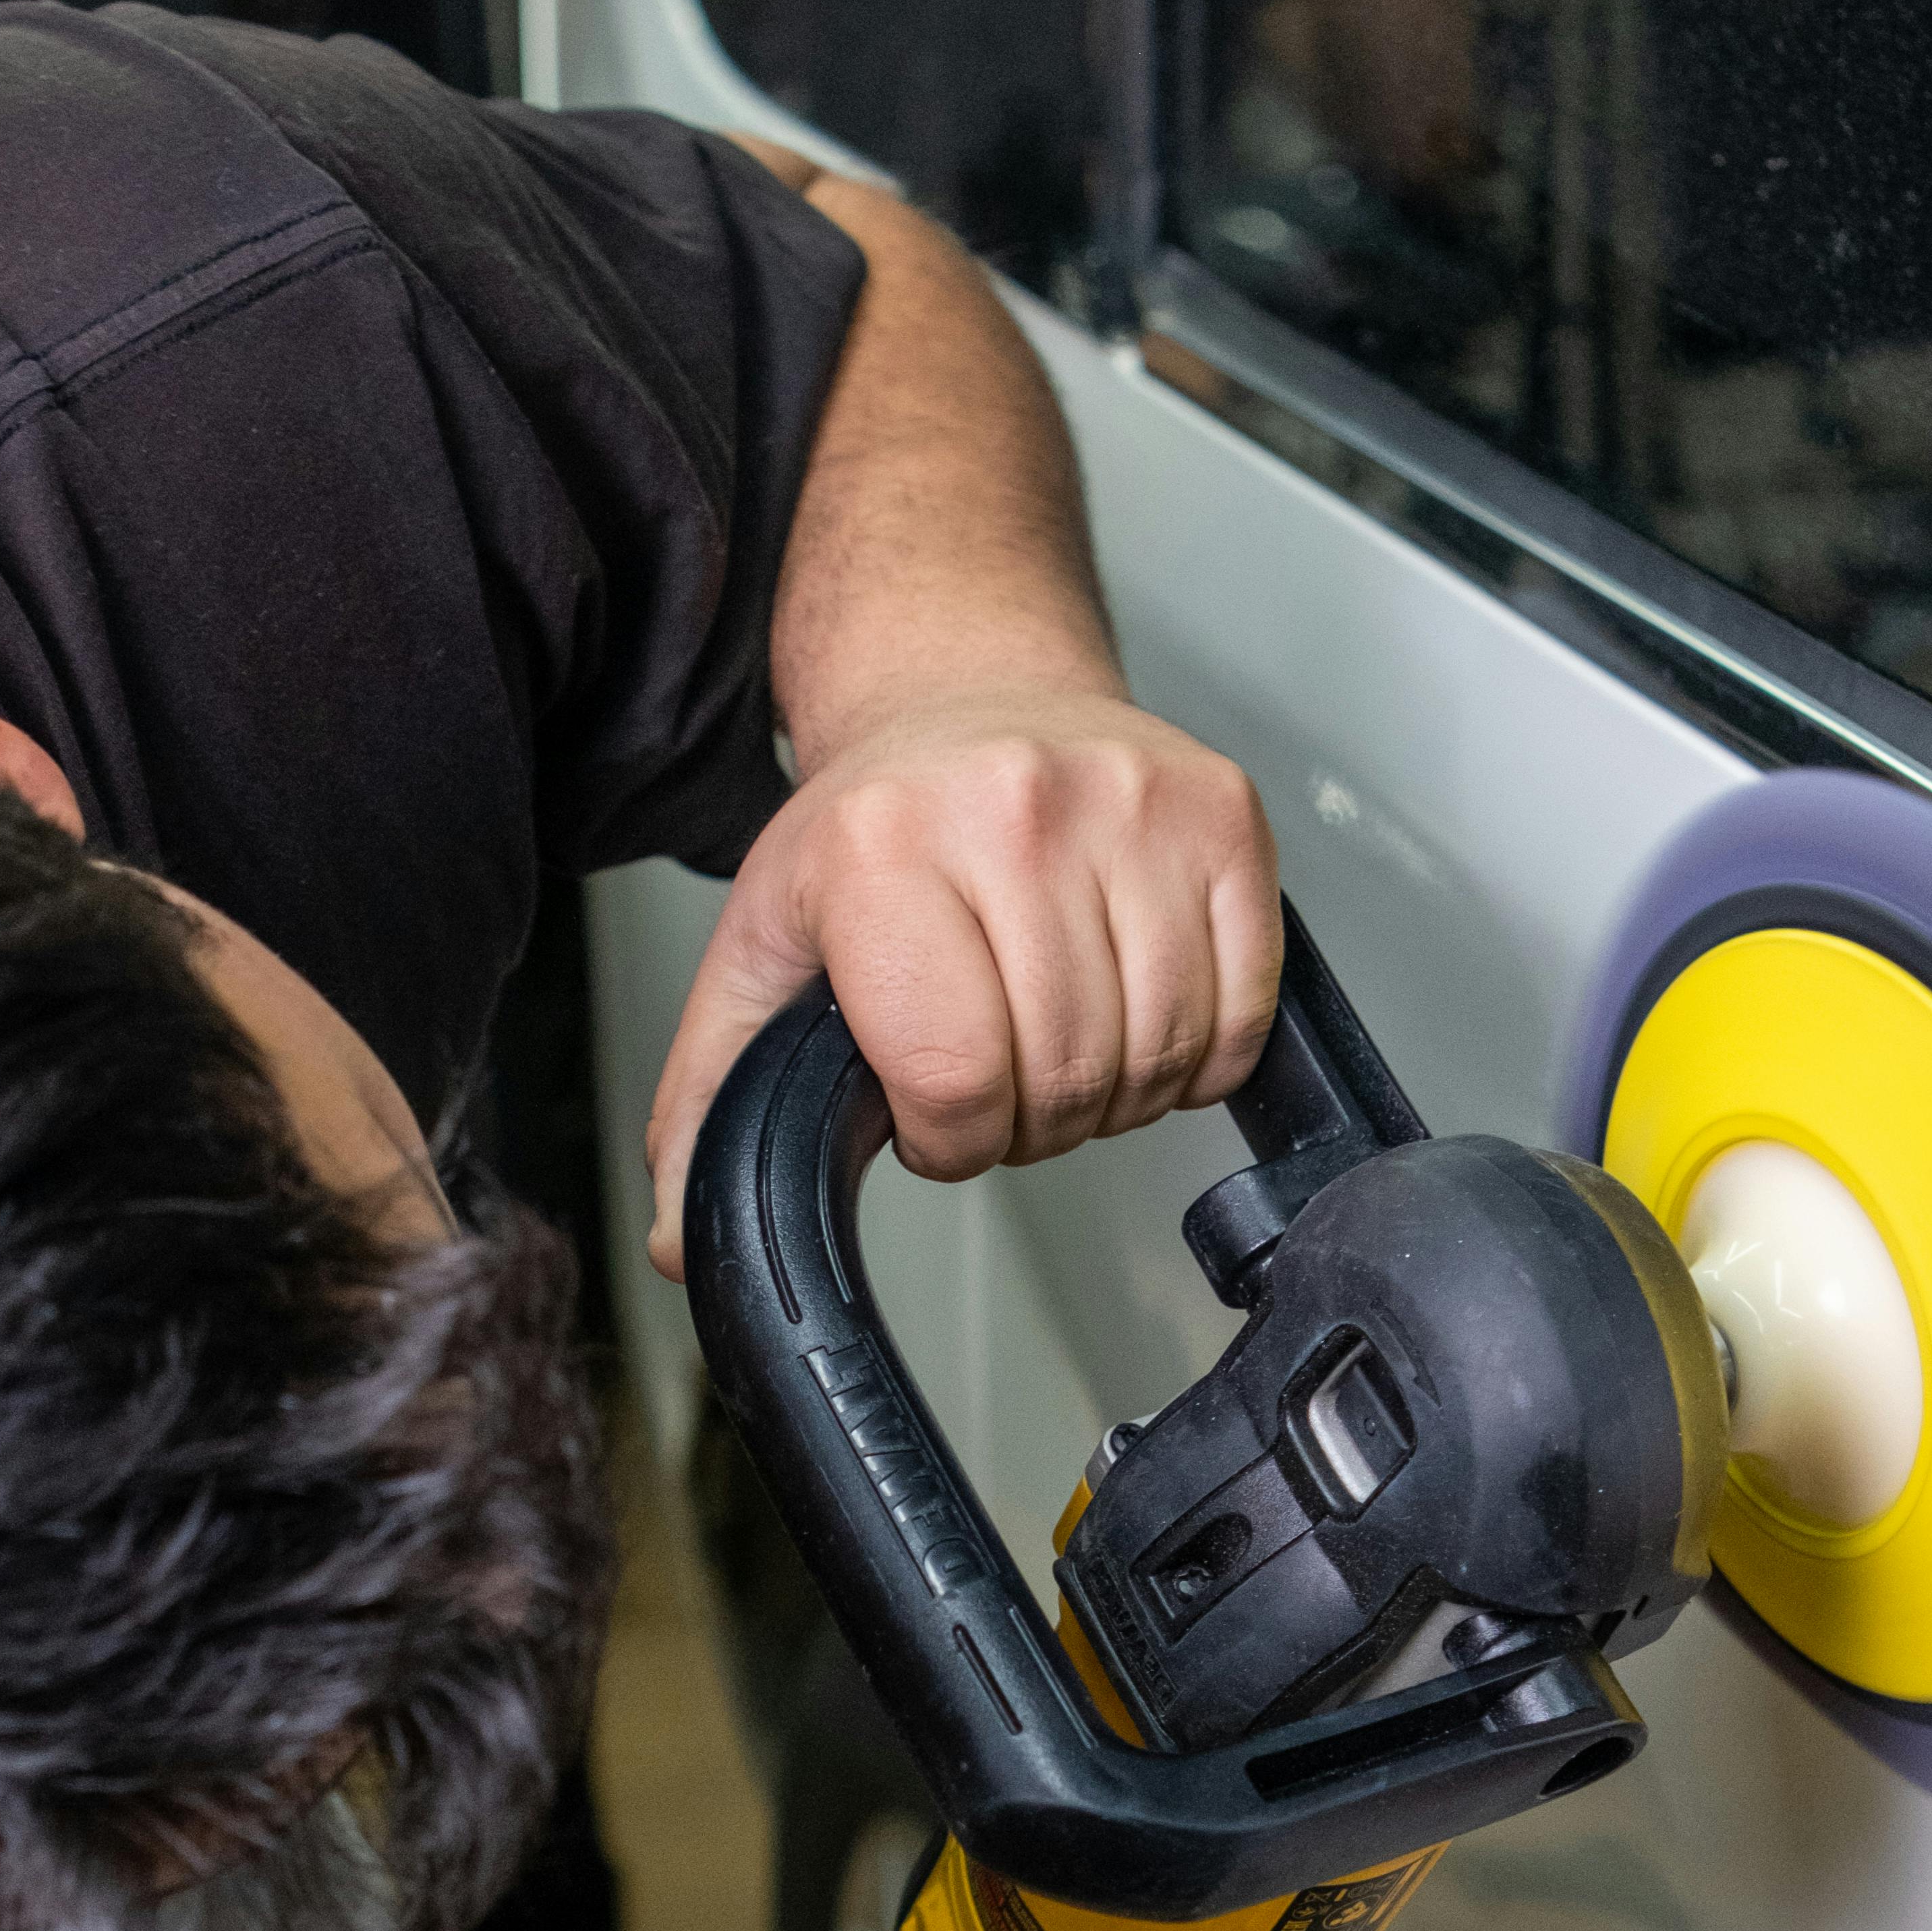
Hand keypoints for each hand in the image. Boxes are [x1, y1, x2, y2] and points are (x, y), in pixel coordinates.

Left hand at [643, 682, 1279, 1273]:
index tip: (938, 1111)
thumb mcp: (765, 946)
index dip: (953, 1136)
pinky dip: (1202, 1052)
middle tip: (1003, 1075)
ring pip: (1161, 1052)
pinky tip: (1140, 1013)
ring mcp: (1132, 805)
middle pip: (1067, 1075)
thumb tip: (687, 1241)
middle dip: (1033, 1120)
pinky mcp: (1223, 815)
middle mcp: (1013, 810)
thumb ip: (715, 1096)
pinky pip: (1244, 1007)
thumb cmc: (879, 828)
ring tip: (1064, 1042)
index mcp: (883, 849)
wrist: (971, 689)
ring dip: (1118, 1093)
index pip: (956, 1077)